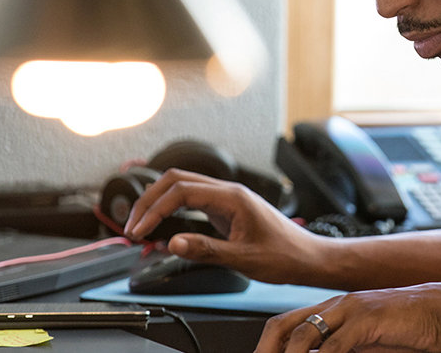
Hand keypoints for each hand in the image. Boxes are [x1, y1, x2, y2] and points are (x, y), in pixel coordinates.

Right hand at [123, 168, 327, 283]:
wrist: (308, 258)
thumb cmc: (284, 256)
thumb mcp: (242, 258)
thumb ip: (206, 249)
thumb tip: (173, 242)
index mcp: (233, 197)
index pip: (181, 191)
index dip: (154, 209)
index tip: (139, 231)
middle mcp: (229, 192)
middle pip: (177, 181)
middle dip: (149, 200)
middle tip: (132, 226)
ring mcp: (228, 199)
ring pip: (184, 188)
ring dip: (159, 203)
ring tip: (142, 226)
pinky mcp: (228, 209)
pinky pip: (194, 201)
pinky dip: (174, 210)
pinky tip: (165, 227)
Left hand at [255, 283, 440, 352]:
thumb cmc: (407, 326)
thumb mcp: (365, 338)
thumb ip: (339, 347)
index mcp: (333, 308)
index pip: (286, 323)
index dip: (267, 345)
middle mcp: (336, 305)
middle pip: (284, 325)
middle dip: (267, 350)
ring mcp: (350, 310)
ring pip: (304, 335)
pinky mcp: (366, 320)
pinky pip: (335, 345)